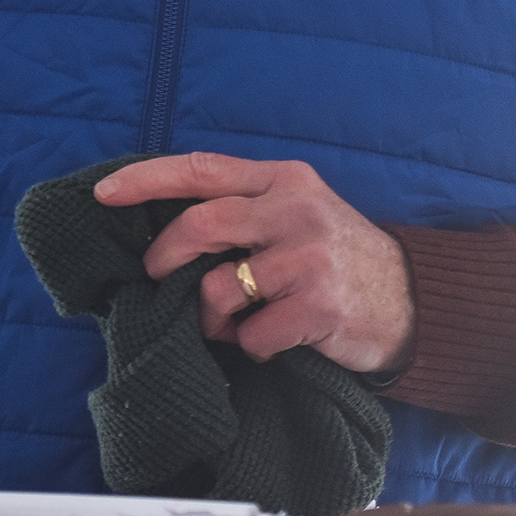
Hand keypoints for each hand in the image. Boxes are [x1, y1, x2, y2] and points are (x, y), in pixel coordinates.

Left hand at [95, 152, 415, 375]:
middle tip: (159, 279)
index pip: (201, 169)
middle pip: (201, 225)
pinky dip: (252, 346)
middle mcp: (295, 210)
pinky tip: (273, 342)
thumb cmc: (335, 256)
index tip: (103, 194)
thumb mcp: (297, 211)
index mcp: (283, 179)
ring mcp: (309, 258)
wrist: (412, 300)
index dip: (146, 180)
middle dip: (166, 256)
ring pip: (219, 287)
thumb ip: (244, 208)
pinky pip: (253, 334)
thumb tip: (164, 226)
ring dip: (210, 317)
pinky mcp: (320, 307)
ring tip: (228, 324)